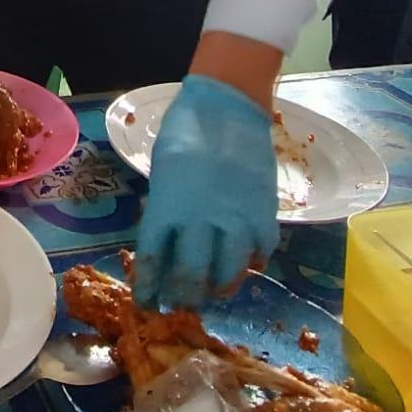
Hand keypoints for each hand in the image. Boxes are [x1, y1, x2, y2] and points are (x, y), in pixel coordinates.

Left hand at [134, 75, 278, 309]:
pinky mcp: (265, 214)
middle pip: (191, 276)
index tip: (146, 304)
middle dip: (183, 297)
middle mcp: (201, 220)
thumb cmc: (186, 131)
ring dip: (218, 288)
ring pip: (229, 273)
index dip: (149, 287)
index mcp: (167, 206)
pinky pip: (260, 254)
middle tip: (180, 305)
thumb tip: (165, 241)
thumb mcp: (163, 170)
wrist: (228, 106)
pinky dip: (251, 265)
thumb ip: (164, 207)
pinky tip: (243, 265)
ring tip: (212, 291)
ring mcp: (236, 219)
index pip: (153, 260)